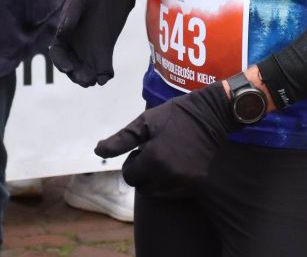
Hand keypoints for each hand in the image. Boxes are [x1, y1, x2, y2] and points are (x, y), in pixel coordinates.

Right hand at [50, 0, 138, 86]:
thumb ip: (71, 13)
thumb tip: (63, 31)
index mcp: (64, 33)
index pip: (58, 54)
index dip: (61, 63)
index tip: (68, 68)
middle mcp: (76, 45)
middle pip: (72, 67)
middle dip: (75, 75)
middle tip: (83, 79)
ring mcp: (91, 49)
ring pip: (86, 71)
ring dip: (88, 78)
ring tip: (94, 81)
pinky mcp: (106, 50)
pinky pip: (103, 68)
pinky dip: (104, 75)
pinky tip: (107, 76)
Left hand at [94, 83, 239, 193]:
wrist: (209, 115)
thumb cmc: (173, 115)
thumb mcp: (144, 122)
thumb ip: (120, 140)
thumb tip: (97, 152)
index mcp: (154, 158)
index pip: (130, 177)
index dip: (132, 163)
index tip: (140, 150)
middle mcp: (169, 174)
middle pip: (143, 188)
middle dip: (142, 174)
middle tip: (150, 154)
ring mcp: (185, 181)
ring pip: (158, 192)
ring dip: (155, 180)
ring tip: (163, 158)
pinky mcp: (196, 183)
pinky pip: (174, 191)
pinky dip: (169, 182)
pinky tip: (174, 163)